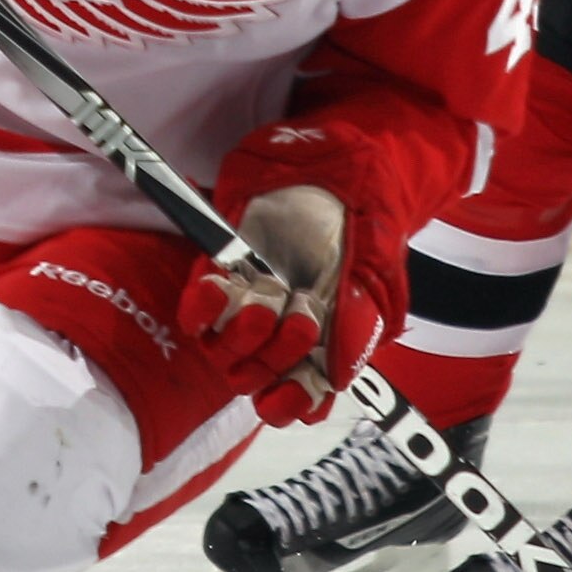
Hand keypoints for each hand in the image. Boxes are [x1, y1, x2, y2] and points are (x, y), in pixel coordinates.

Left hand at [183, 184, 361, 423]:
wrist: (342, 168)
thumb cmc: (363, 226)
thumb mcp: (375, 273)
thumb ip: (360, 322)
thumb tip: (337, 378)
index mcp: (320, 344)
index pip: (298, 395)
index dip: (290, 403)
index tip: (287, 396)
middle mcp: (277, 332)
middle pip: (257, 376)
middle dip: (278, 357)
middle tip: (303, 319)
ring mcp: (245, 304)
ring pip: (224, 352)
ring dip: (244, 337)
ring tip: (268, 302)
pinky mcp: (219, 274)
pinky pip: (195, 312)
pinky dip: (202, 308)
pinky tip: (218, 287)